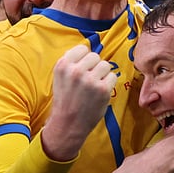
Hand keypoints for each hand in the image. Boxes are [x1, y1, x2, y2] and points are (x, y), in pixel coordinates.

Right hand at [42, 44, 117, 161]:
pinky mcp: (103, 90)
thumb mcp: (60, 77)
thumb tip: (87, 50)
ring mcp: (90, 80)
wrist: (67, 124)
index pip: (82, 49)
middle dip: (94, 67)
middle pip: (95, 56)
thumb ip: (71, 63)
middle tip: (89, 80)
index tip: (83, 68)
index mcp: (63, 65)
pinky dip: (109, 83)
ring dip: (103, 74)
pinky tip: (100, 92)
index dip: (85, 58)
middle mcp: (76, 70)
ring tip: (95, 86)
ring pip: (105, 65)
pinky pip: (113, 76)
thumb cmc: (65, 100)